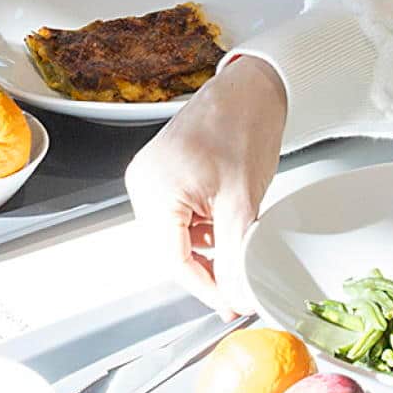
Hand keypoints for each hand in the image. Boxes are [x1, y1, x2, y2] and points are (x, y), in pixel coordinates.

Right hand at [126, 54, 286, 306]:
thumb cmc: (243, 127)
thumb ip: (237, 255)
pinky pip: (176, 217)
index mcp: (155, 189)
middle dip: (206, 269)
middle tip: (238, 284)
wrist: (249, 89)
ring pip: (174, 237)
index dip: (205, 289)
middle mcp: (142, 183)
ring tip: (237, 243)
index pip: (174, 260)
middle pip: (169, 250)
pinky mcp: (159, 174)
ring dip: (206, 248)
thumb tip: (236, 294)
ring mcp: (147, 177)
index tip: (231, 304)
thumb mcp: (243, 202)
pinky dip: (201, 228)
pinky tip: (224, 223)